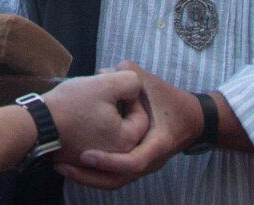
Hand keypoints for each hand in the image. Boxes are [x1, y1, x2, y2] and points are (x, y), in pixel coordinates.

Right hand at [39, 68, 148, 169]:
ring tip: (89, 98)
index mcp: (126, 141)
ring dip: (104, 112)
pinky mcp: (82, 157)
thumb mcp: (104, 84)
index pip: (142, 116)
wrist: (36, 127)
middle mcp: (117, 156)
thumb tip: (134, 85)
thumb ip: (129, 81)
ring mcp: (98, 158)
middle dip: (117, 104)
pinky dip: (92, 124)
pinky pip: (96, 138)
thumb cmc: (71, 105)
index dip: (130, 95)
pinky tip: (80, 111)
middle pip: (127, 124)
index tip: (111, 85)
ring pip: (111, 129)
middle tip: (100, 90)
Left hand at [62, 63, 204, 191]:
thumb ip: (127, 73)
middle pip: (117, 181)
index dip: (108, 161)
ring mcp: (142, 166)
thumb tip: (101, 72)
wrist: (192, 120)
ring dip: (87, 177)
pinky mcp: (135, 164)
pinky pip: (112, 175)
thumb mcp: (151, 83)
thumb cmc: (170, 100)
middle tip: (62, 166)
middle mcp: (150, 161)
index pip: (133, 162)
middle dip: (88, 177)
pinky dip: (93, 172)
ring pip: (112, 182)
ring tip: (61, 167)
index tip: (85, 154)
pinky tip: (73, 163)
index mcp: (157, 143)